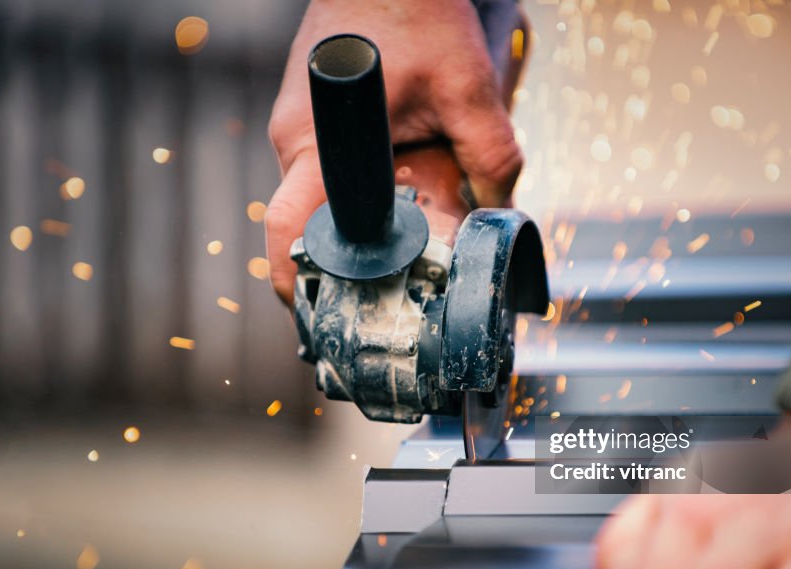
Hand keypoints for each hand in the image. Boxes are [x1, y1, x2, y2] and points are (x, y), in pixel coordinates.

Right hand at [266, 0, 522, 304]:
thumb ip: (492, 155)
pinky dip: (356, 198)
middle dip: (344, 266)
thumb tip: (502, 214)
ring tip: (401, 248)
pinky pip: (327, 176)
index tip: (319, 316)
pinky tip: (395, 200)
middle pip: (308, 226)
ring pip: (320, 202)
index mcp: (318, 143)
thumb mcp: (468, 86)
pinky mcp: (311, 123)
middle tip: (388, 293)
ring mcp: (299, 131)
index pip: (288, 229)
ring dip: (356, 228)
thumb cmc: (415, 9)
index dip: (296, 281)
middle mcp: (296, 142)